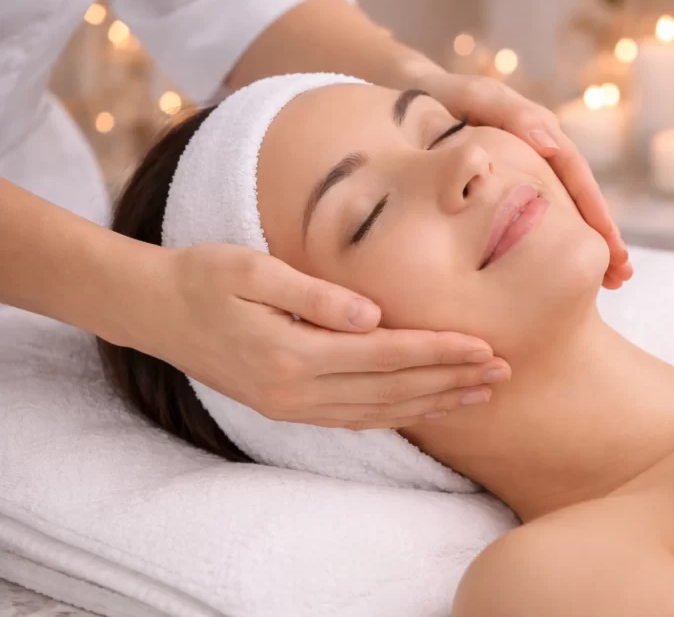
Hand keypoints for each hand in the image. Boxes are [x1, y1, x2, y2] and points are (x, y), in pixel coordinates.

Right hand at [130, 243, 508, 429]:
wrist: (154, 311)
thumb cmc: (206, 277)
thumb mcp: (253, 270)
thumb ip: (314, 295)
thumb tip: (371, 314)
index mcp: (293, 355)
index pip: (387, 356)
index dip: (439, 352)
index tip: (485, 346)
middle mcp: (296, 391)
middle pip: (393, 391)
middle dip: (451, 381)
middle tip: (504, 373)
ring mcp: (291, 406)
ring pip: (379, 412)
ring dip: (434, 403)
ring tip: (480, 394)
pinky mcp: (288, 408)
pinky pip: (355, 418)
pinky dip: (398, 414)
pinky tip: (428, 407)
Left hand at [413, 72, 632, 288]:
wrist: (411, 93)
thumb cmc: (438, 94)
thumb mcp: (471, 97)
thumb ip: (509, 114)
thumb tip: (551, 144)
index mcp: (534, 128)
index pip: (574, 173)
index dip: (593, 209)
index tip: (610, 244)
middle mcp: (540, 148)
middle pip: (579, 195)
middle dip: (602, 235)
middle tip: (621, 274)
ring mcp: (528, 167)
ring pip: (564, 209)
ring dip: (589, 243)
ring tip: (612, 281)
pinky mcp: (513, 183)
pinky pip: (543, 213)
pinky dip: (559, 239)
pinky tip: (568, 270)